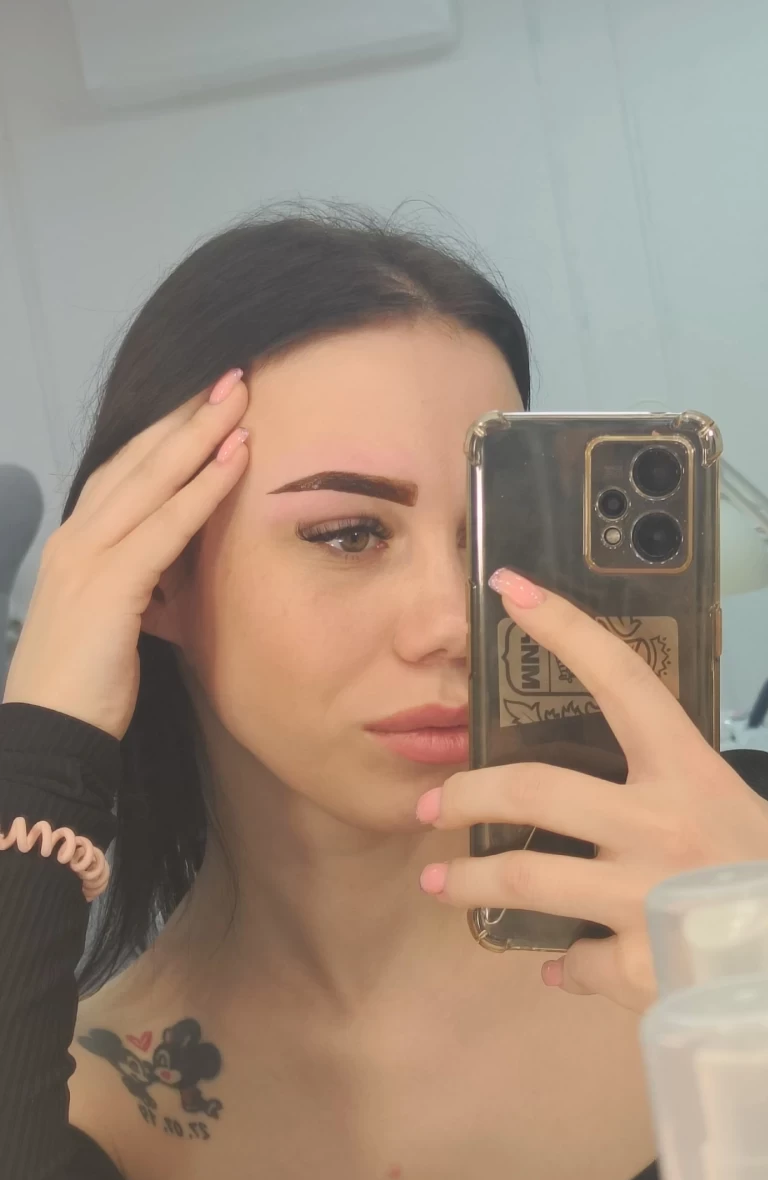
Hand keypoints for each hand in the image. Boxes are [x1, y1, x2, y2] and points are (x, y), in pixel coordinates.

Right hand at [3, 370, 249, 738]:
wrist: (51, 736)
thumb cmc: (86, 684)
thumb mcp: (119, 618)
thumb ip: (144, 580)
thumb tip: (183, 563)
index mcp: (78, 544)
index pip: (126, 474)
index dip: (167, 436)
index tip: (208, 406)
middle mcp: (76, 538)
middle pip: (138, 460)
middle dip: (186, 416)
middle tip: (232, 379)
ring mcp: (86, 558)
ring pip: (151, 480)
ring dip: (200, 435)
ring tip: (241, 400)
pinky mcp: (106, 585)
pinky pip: (165, 526)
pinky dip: (203, 489)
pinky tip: (235, 460)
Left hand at [416, 569, 767, 1011]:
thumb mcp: (727, 799)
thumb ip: (661, 784)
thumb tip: (588, 789)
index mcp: (687, 770)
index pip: (621, 678)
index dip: (562, 627)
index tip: (509, 588)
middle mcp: (661, 824)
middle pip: (535, 788)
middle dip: (467, 793)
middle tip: (432, 805)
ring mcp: (646, 894)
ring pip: (525, 876)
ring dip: (470, 881)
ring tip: (439, 884)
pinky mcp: (641, 964)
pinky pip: (573, 959)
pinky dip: (560, 961)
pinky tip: (558, 961)